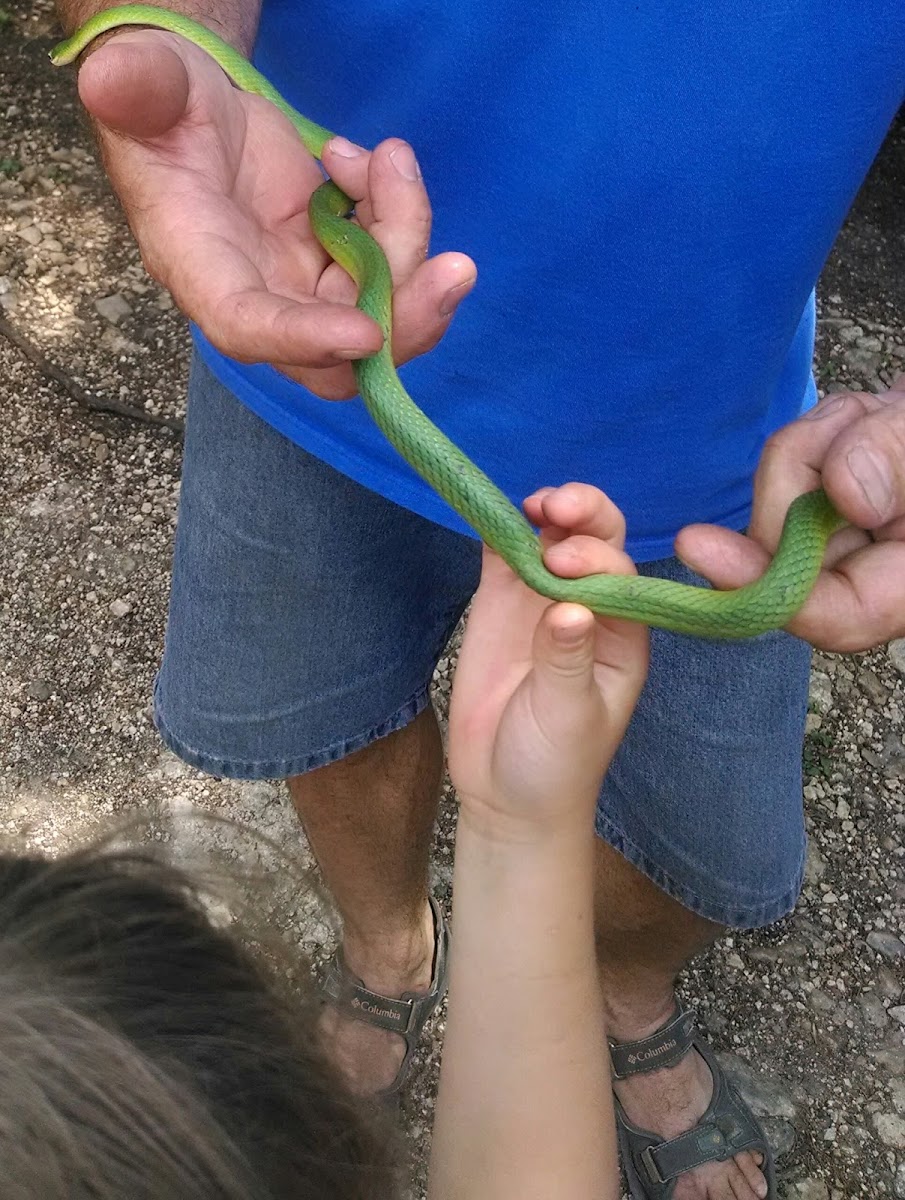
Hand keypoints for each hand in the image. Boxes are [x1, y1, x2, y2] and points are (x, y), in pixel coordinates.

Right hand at [76, 30, 475, 398]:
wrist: (196, 109)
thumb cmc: (163, 104)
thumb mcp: (146, 88)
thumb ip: (137, 90)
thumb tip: (110, 81)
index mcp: (200, 269)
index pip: (249, 328)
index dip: (305, 341)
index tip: (365, 334)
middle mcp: (259, 297)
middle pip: (338, 356)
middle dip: (404, 323)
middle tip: (456, 269)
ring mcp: (304, 288)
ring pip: (381, 307)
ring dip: (408, 235)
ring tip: (388, 159)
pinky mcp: (337, 266)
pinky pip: (394, 264)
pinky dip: (402, 213)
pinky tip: (375, 164)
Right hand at [447, 484, 648, 834]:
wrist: (504, 796)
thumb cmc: (554, 765)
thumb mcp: (567, 718)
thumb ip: (566, 662)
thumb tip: (568, 609)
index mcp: (624, 634)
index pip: (618, 575)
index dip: (594, 557)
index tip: (562, 562)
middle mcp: (589, 607)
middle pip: (597, 541)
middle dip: (583, 515)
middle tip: (553, 506)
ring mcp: (542, 600)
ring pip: (552, 537)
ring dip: (546, 512)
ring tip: (531, 503)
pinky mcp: (500, 604)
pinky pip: (504, 555)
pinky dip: (501, 528)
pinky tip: (494, 511)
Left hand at [676, 376, 904, 650]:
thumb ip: (904, 457)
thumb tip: (848, 493)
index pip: (833, 614)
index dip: (763, 587)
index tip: (698, 546)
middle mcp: (871, 575)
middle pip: (786, 542)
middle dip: (806, 469)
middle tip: (861, 422)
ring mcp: (847, 539)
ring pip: (780, 493)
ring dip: (821, 438)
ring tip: (882, 417)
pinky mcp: (828, 501)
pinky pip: (792, 463)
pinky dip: (823, 429)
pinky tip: (869, 420)